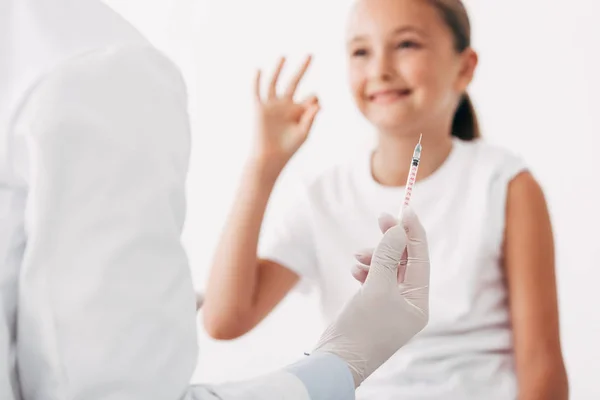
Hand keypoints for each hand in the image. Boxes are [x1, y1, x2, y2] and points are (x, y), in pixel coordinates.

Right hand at [253, 56, 319, 168]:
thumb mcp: (303, 133)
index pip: (311, 97)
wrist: (270, 158)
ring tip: (284, 56)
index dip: (315, 100)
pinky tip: (259, 70)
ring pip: (275, 82)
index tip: (314, 107)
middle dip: (303, 68)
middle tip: (311, 54)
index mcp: (299, 110)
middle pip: (295, 81)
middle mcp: (286, 104)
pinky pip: (257, 92)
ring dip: (279, 69)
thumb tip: (317, 102)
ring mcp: (272, 105)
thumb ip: (310, 118)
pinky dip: (257, 81)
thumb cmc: (288, 148)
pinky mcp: (260, 108)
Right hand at [312, 207, 429, 387]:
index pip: (421, 260)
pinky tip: (355, 269)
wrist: (337, 360)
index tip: (405, 211)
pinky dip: (366, 271)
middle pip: (405, 262)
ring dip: (374, 257)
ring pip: (388, 269)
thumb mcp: (376, 288)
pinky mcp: (373, 308)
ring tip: (357, 256)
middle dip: (391, 242)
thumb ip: (388, 256)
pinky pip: (375, 280)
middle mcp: (409, 304)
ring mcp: (391, 307)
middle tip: (381, 219)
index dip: (414, 234)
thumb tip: (398, 230)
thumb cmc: (361, 329)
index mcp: (418, 303)